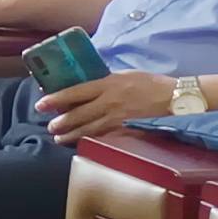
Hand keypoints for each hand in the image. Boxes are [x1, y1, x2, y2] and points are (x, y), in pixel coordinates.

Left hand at [40, 70, 175, 143]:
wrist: (176, 97)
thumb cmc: (150, 83)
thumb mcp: (125, 75)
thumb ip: (105, 81)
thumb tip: (86, 86)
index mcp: (108, 84)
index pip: (76, 92)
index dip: (56, 99)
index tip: (41, 104)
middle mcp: (110, 102)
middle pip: (79, 114)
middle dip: (61, 122)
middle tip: (50, 127)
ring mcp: (118, 118)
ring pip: (89, 129)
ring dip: (72, 135)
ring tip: (59, 139)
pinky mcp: (126, 129)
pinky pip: (104, 136)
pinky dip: (91, 140)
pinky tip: (82, 143)